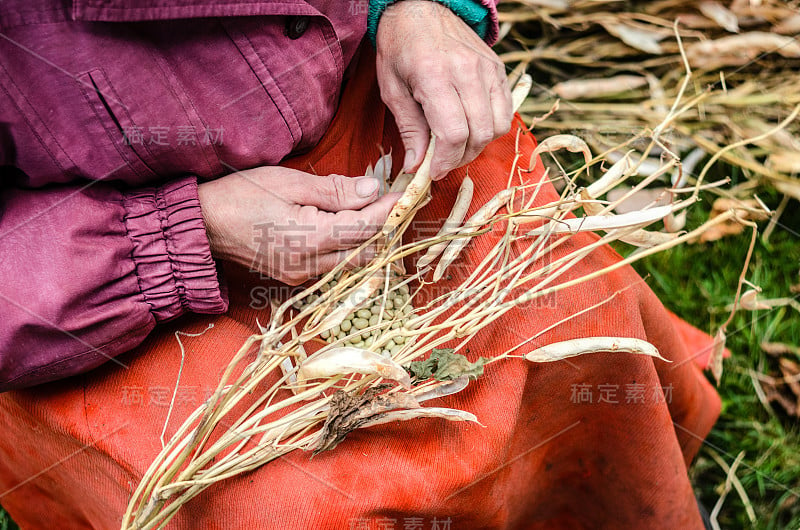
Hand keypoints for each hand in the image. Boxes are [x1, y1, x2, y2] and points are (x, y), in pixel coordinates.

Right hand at [198, 167, 398, 284]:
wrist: (203, 226)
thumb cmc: (241, 195)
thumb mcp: (289, 182)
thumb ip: (335, 190)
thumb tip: (373, 188)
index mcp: (311, 238)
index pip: (366, 226)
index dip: (389, 210)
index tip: (405, 193)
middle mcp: (311, 264)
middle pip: (366, 250)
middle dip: (386, 227)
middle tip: (396, 203)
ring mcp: (303, 275)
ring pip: (353, 262)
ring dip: (369, 240)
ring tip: (376, 213)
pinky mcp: (296, 277)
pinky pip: (334, 266)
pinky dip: (349, 249)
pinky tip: (350, 229)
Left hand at [376, 0, 512, 179]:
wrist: (420, 8)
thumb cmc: (400, 48)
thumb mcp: (392, 89)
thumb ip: (408, 130)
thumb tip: (416, 166)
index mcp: (435, 75)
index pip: (453, 133)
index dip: (445, 161)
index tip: (433, 172)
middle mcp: (466, 71)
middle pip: (479, 134)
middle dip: (460, 157)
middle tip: (442, 162)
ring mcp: (487, 69)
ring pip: (498, 126)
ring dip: (478, 145)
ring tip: (456, 146)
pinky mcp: (498, 69)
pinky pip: (506, 110)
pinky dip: (491, 127)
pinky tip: (470, 127)